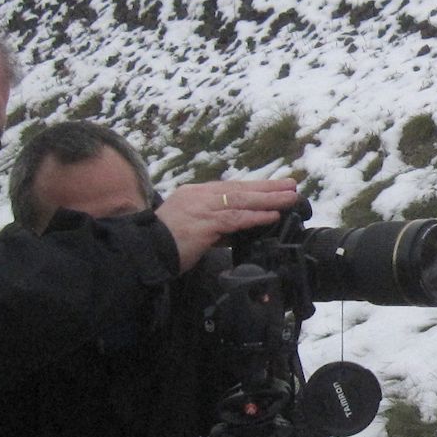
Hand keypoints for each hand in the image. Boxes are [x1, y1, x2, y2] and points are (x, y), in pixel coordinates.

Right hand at [156, 179, 300, 271]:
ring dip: (269, 199)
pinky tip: (272, 215)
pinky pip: (235, 219)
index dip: (255, 186)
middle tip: (292, 185)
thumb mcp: (194, 228)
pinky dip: (256, 216)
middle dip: (268, 187)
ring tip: (290, 198)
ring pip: (242, 200)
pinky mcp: (204, 224)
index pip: (231, 188)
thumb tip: (240, 229)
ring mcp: (201, 208)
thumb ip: (216, 226)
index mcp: (195, 194)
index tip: (276, 185)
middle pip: (240, 189)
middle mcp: (199, 196)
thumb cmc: (167, 243)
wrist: (145, 251)